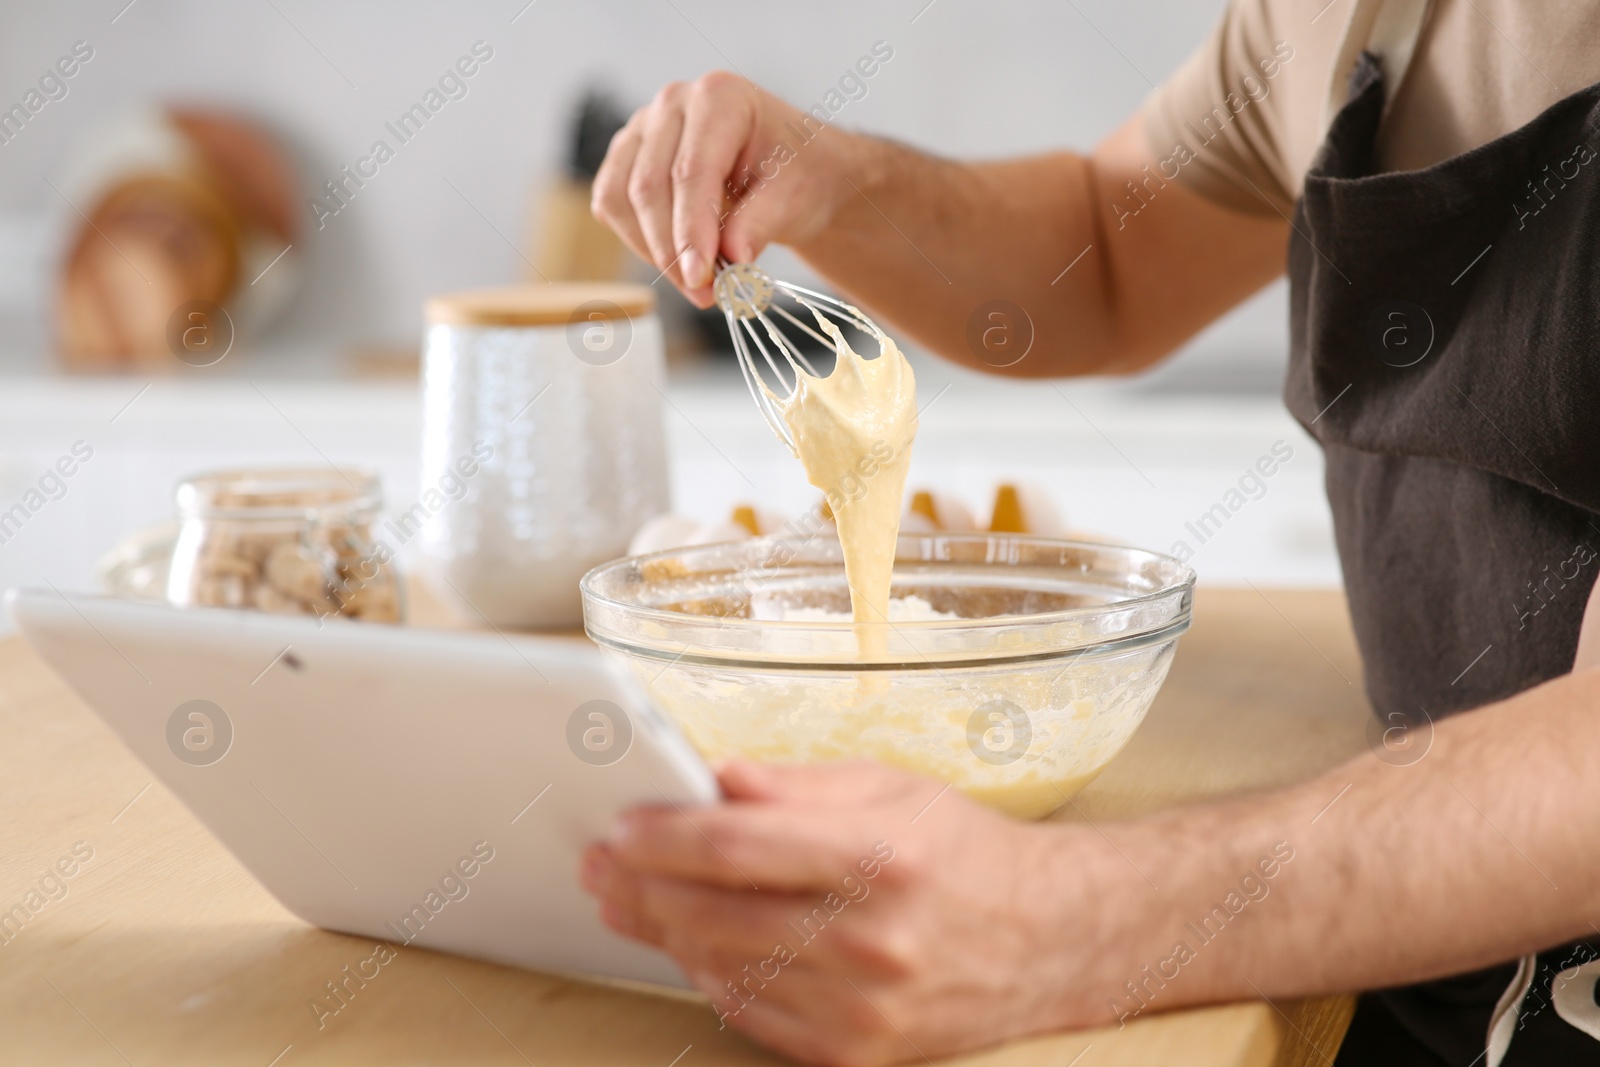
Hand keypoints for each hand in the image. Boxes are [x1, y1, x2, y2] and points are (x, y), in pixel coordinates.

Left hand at [580, 760, 1109, 1065]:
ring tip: (631, 900)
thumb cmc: (964, 851)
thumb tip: (715, 778)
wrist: (1049, 941)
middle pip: (716, 914)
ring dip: (665, 933)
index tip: (622, 826)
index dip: (665, 836)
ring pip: (723, 969)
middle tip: (602, 864)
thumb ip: (796, 786)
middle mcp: (872, 940)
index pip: (738, 846)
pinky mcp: (857, 1054)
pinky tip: (691, 943)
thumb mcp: (892, 787)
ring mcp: (864, 1009)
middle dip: (643, 886)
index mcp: (882, 857)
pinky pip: (753, 1015)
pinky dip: (711, 976)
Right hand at [590, 73, 861, 307]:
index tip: (700, 279)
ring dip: (652, 251)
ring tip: (697, 283)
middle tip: (705, 294)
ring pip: (620, 198)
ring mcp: (643, 127)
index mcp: (720, 97)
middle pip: (649, 186)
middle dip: (672, 251)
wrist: (794, 168)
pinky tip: (676, 258)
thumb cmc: (798, 173)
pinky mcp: (626, 156)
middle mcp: (673, 104)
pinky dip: (638, 241)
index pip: (691, 171)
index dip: (690, 231)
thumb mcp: (794, 198)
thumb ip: (761, 224)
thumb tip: (732, 258)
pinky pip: (611, 205)